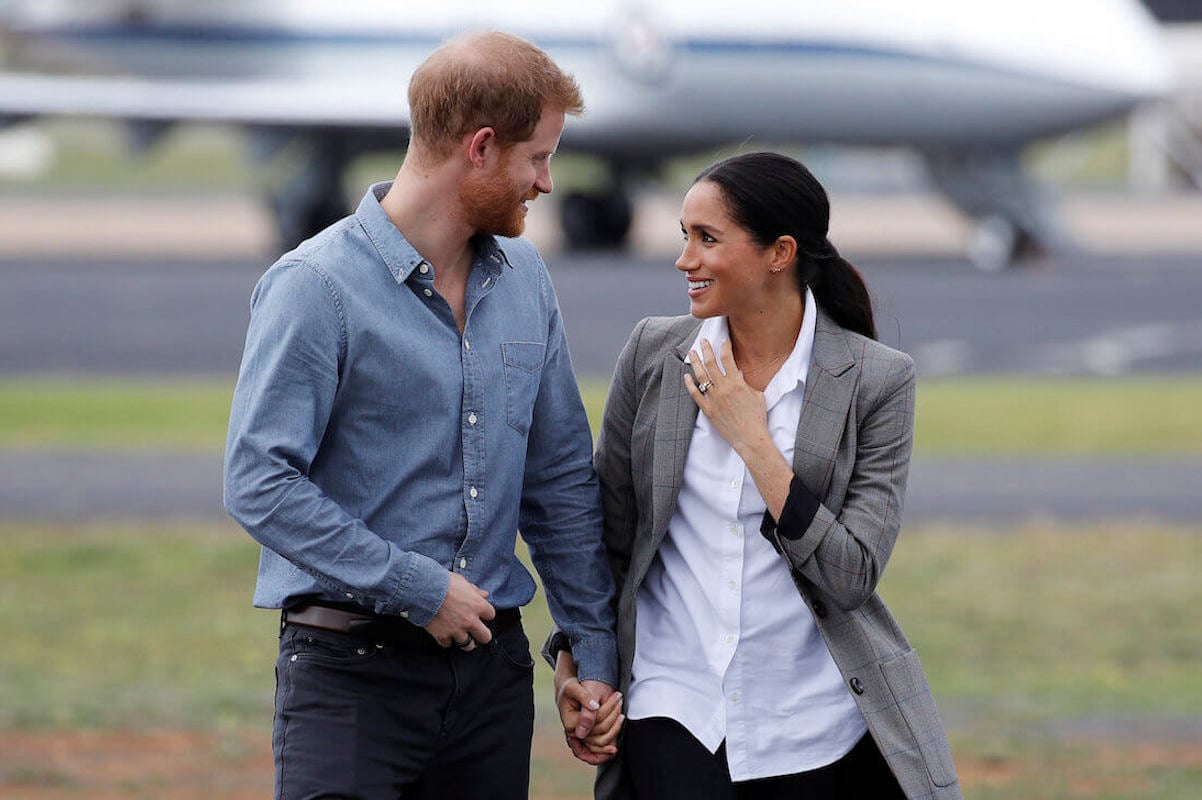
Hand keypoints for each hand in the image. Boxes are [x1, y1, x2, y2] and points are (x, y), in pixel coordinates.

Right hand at [423, 571, 494, 650]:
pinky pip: (448, 644)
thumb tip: (484, 594)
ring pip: (468, 646)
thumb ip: (475, 591)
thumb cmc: (443, 582)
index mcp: (478, 605)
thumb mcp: (462, 582)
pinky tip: (444, 634)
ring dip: (465, 641)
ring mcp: (457, 630)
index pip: (491, 615)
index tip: (480, 614)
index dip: (485, 614)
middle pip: (485, 637)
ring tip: (461, 637)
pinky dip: (446, 640)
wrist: (424, 589)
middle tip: (476, 632)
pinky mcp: (443, 636)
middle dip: (481, 635)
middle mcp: (470, 620)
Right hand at [555, 652, 622, 763]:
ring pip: (601, 741)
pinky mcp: (586, 738)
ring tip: (621, 714)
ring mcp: (581, 737)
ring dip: (615, 729)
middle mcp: (575, 733)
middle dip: (614, 716)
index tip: (618, 698)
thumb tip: (594, 707)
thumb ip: (584, 698)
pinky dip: (608, 747)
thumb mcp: (574, 688)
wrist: (566, 694)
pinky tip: (617, 740)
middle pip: (601, 730)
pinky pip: (598, 748)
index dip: (610, 709)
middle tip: (620, 700)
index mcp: (571, 723)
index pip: (597, 720)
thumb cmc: (570, 689)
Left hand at [684, 339, 769, 455]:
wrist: (750, 438)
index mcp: (736, 382)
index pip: (727, 358)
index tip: (723, 341)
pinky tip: (686, 376)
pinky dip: (689, 384)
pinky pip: (695, 394)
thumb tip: (738, 373)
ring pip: (701, 376)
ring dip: (696, 362)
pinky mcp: (707, 410)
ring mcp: (714, 399)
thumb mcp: (757, 395)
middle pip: (711, 363)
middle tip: (703, 341)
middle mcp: (723, 388)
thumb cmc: (757, 417)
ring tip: (692, 353)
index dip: (724, 347)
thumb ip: (746, 382)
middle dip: (706, 349)